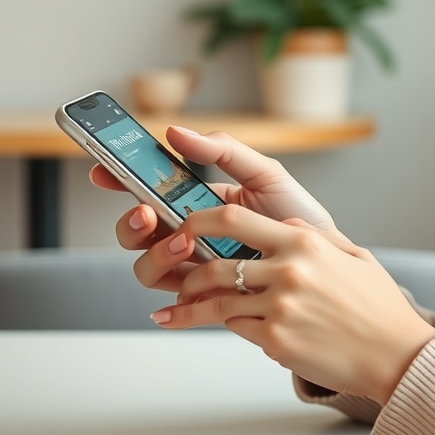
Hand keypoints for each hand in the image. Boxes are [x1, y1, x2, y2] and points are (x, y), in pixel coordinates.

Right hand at [90, 125, 337, 293]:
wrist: (330, 265)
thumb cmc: (300, 219)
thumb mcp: (267, 175)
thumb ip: (225, 151)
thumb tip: (176, 133)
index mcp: (198, 201)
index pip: (148, 189)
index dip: (119, 178)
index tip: (103, 170)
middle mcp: (190, 235)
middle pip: (136, 233)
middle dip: (131, 223)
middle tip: (149, 212)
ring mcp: (196, 269)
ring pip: (147, 267)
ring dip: (156, 255)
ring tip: (186, 244)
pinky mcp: (208, 300)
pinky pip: (176, 301)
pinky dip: (175, 298)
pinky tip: (187, 290)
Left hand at [153, 206, 434, 403]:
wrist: (395, 353)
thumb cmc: (377, 306)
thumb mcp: (352, 255)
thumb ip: (314, 236)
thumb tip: (286, 225)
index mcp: (304, 243)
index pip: (234, 220)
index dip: (199, 221)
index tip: (186, 226)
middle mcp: (288, 271)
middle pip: (214, 264)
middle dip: (186, 270)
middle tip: (176, 275)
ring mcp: (279, 308)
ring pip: (216, 301)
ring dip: (192, 306)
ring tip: (177, 309)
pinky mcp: (276, 340)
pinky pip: (235, 327)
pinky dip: (226, 323)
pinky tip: (214, 324)